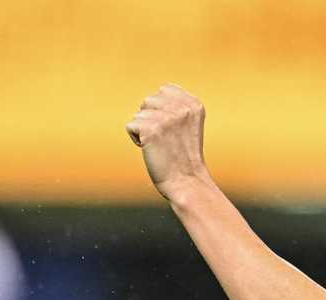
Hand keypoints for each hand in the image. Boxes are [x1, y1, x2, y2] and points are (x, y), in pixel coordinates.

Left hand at [126, 84, 211, 200]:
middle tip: (166, 140)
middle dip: (151, 119)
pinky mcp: (152, 129)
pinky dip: (136, 140)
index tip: (173, 130)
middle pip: (149, 100)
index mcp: (194, 104)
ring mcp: (167, 117)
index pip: (165, 90)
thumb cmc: (184, 157)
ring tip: (159, 145)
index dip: (162, 110)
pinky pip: (131, 126)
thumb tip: (149, 100)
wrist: (187, 183)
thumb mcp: (189, 125)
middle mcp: (182, 108)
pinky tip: (151, 150)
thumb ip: (176, 107)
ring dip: (143, 130)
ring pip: (139, 113)